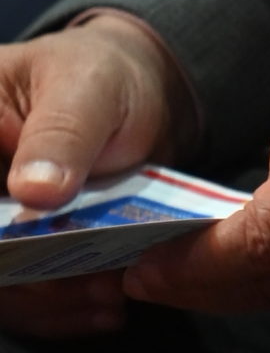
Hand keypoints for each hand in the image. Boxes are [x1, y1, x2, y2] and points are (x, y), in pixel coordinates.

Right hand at [0, 17, 183, 338]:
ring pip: (1, 282)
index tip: (22, 244)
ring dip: (49, 298)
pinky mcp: (16, 254)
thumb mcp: (92, 89)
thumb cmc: (106, 76)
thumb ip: (64, 132)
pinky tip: (101, 301)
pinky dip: (61, 308)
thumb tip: (33, 189)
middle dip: (25, 271)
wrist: (141, 96)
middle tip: (86, 274)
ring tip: (106, 289)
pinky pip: (22, 298)